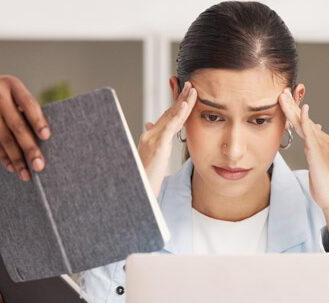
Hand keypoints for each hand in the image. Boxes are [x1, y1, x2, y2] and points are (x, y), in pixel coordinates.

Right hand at [0, 74, 49, 181]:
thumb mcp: (7, 91)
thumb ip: (23, 107)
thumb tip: (41, 138)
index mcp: (12, 85)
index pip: (29, 104)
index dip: (38, 121)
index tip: (46, 136)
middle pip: (18, 126)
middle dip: (30, 148)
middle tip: (39, 165)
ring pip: (6, 139)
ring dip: (18, 160)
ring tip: (27, 174)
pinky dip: (5, 158)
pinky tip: (12, 167)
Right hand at [138, 81, 196, 196]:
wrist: (135, 191)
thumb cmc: (144, 178)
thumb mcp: (150, 157)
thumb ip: (154, 141)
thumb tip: (149, 124)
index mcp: (151, 137)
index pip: (166, 117)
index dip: (176, 104)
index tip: (185, 93)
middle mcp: (150, 135)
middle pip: (169, 113)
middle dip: (181, 98)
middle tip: (191, 85)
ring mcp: (153, 139)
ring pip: (170, 116)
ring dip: (183, 101)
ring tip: (192, 90)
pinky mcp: (157, 146)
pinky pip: (170, 127)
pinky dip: (178, 115)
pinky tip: (186, 105)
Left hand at [278, 88, 328, 247]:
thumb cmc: (325, 185)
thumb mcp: (316, 164)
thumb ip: (312, 150)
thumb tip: (310, 138)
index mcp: (319, 142)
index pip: (303, 123)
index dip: (293, 110)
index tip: (283, 99)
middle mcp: (321, 140)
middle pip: (303, 119)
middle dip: (292, 104)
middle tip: (281, 90)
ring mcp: (321, 145)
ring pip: (304, 123)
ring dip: (293, 108)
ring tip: (284, 96)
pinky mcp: (319, 152)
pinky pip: (311, 134)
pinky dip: (306, 121)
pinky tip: (302, 110)